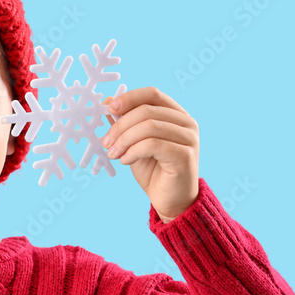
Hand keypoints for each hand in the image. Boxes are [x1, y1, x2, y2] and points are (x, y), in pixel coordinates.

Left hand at [100, 86, 199, 221]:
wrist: (170, 201)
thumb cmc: (153, 171)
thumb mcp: (133, 143)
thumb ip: (125, 123)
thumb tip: (108, 102)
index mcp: (176, 114)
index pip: (152, 94)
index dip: (129, 98)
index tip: (109, 108)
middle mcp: (186, 123)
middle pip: (147, 110)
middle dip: (121, 125)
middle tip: (106, 142)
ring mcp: (189, 138)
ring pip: (149, 127)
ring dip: (124, 140)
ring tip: (113, 153)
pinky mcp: (185, 155)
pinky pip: (153, 144)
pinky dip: (133, 151)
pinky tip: (125, 160)